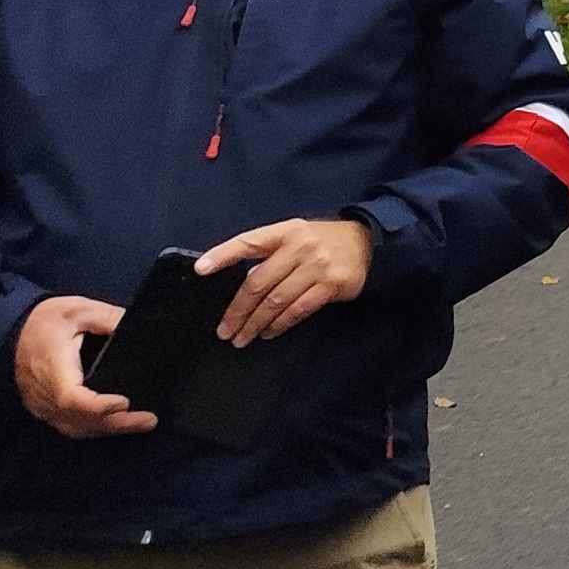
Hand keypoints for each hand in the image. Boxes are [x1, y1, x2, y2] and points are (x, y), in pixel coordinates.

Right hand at [13, 295, 153, 438]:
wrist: (12, 332)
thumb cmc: (44, 321)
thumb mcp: (77, 309)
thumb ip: (107, 318)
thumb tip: (135, 326)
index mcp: (53, 368)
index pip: (71, 398)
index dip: (97, 406)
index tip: (124, 402)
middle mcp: (45, 395)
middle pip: (79, 420)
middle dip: (116, 423)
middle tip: (149, 421)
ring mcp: (43, 406)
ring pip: (76, 428)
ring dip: (108, 429)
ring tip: (141, 424)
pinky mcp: (45, 410)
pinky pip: (70, 426)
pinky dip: (94, 428)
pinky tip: (116, 425)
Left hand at [197, 216, 372, 344]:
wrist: (367, 243)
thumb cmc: (322, 241)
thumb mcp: (296, 235)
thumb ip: (271, 253)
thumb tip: (242, 285)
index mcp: (286, 231)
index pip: (249, 242)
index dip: (223, 254)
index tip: (201, 269)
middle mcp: (300, 247)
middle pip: (259, 283)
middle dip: (238, 310)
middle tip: (224, 330)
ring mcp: (317, 267)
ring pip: (276, 301)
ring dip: (255, 323)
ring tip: (242, 337)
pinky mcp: (331, 286)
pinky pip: (297, 310)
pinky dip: (279, 325)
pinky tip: (268, 332)